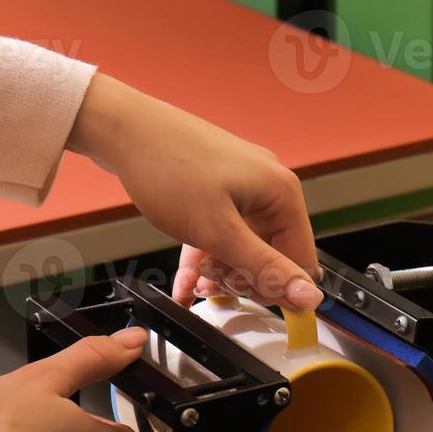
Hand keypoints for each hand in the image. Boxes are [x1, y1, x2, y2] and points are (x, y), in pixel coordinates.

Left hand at [68, 73, 320, 309]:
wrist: (122, 129)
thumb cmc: (168, 167)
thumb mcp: (218, 231)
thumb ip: (264, 267)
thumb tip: (309, 297)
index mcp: (282, 194)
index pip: (301, 261)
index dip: (277, 289)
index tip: (246, 302)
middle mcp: (269, 187)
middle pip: (272, 256)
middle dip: (242, 278)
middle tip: (211, 284)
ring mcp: (243, 187)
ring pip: (244, 247)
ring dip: (220, 271)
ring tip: (193, 279)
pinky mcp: (219, 188)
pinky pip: (222, 233)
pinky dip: (206, 255)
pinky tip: (185, 276)